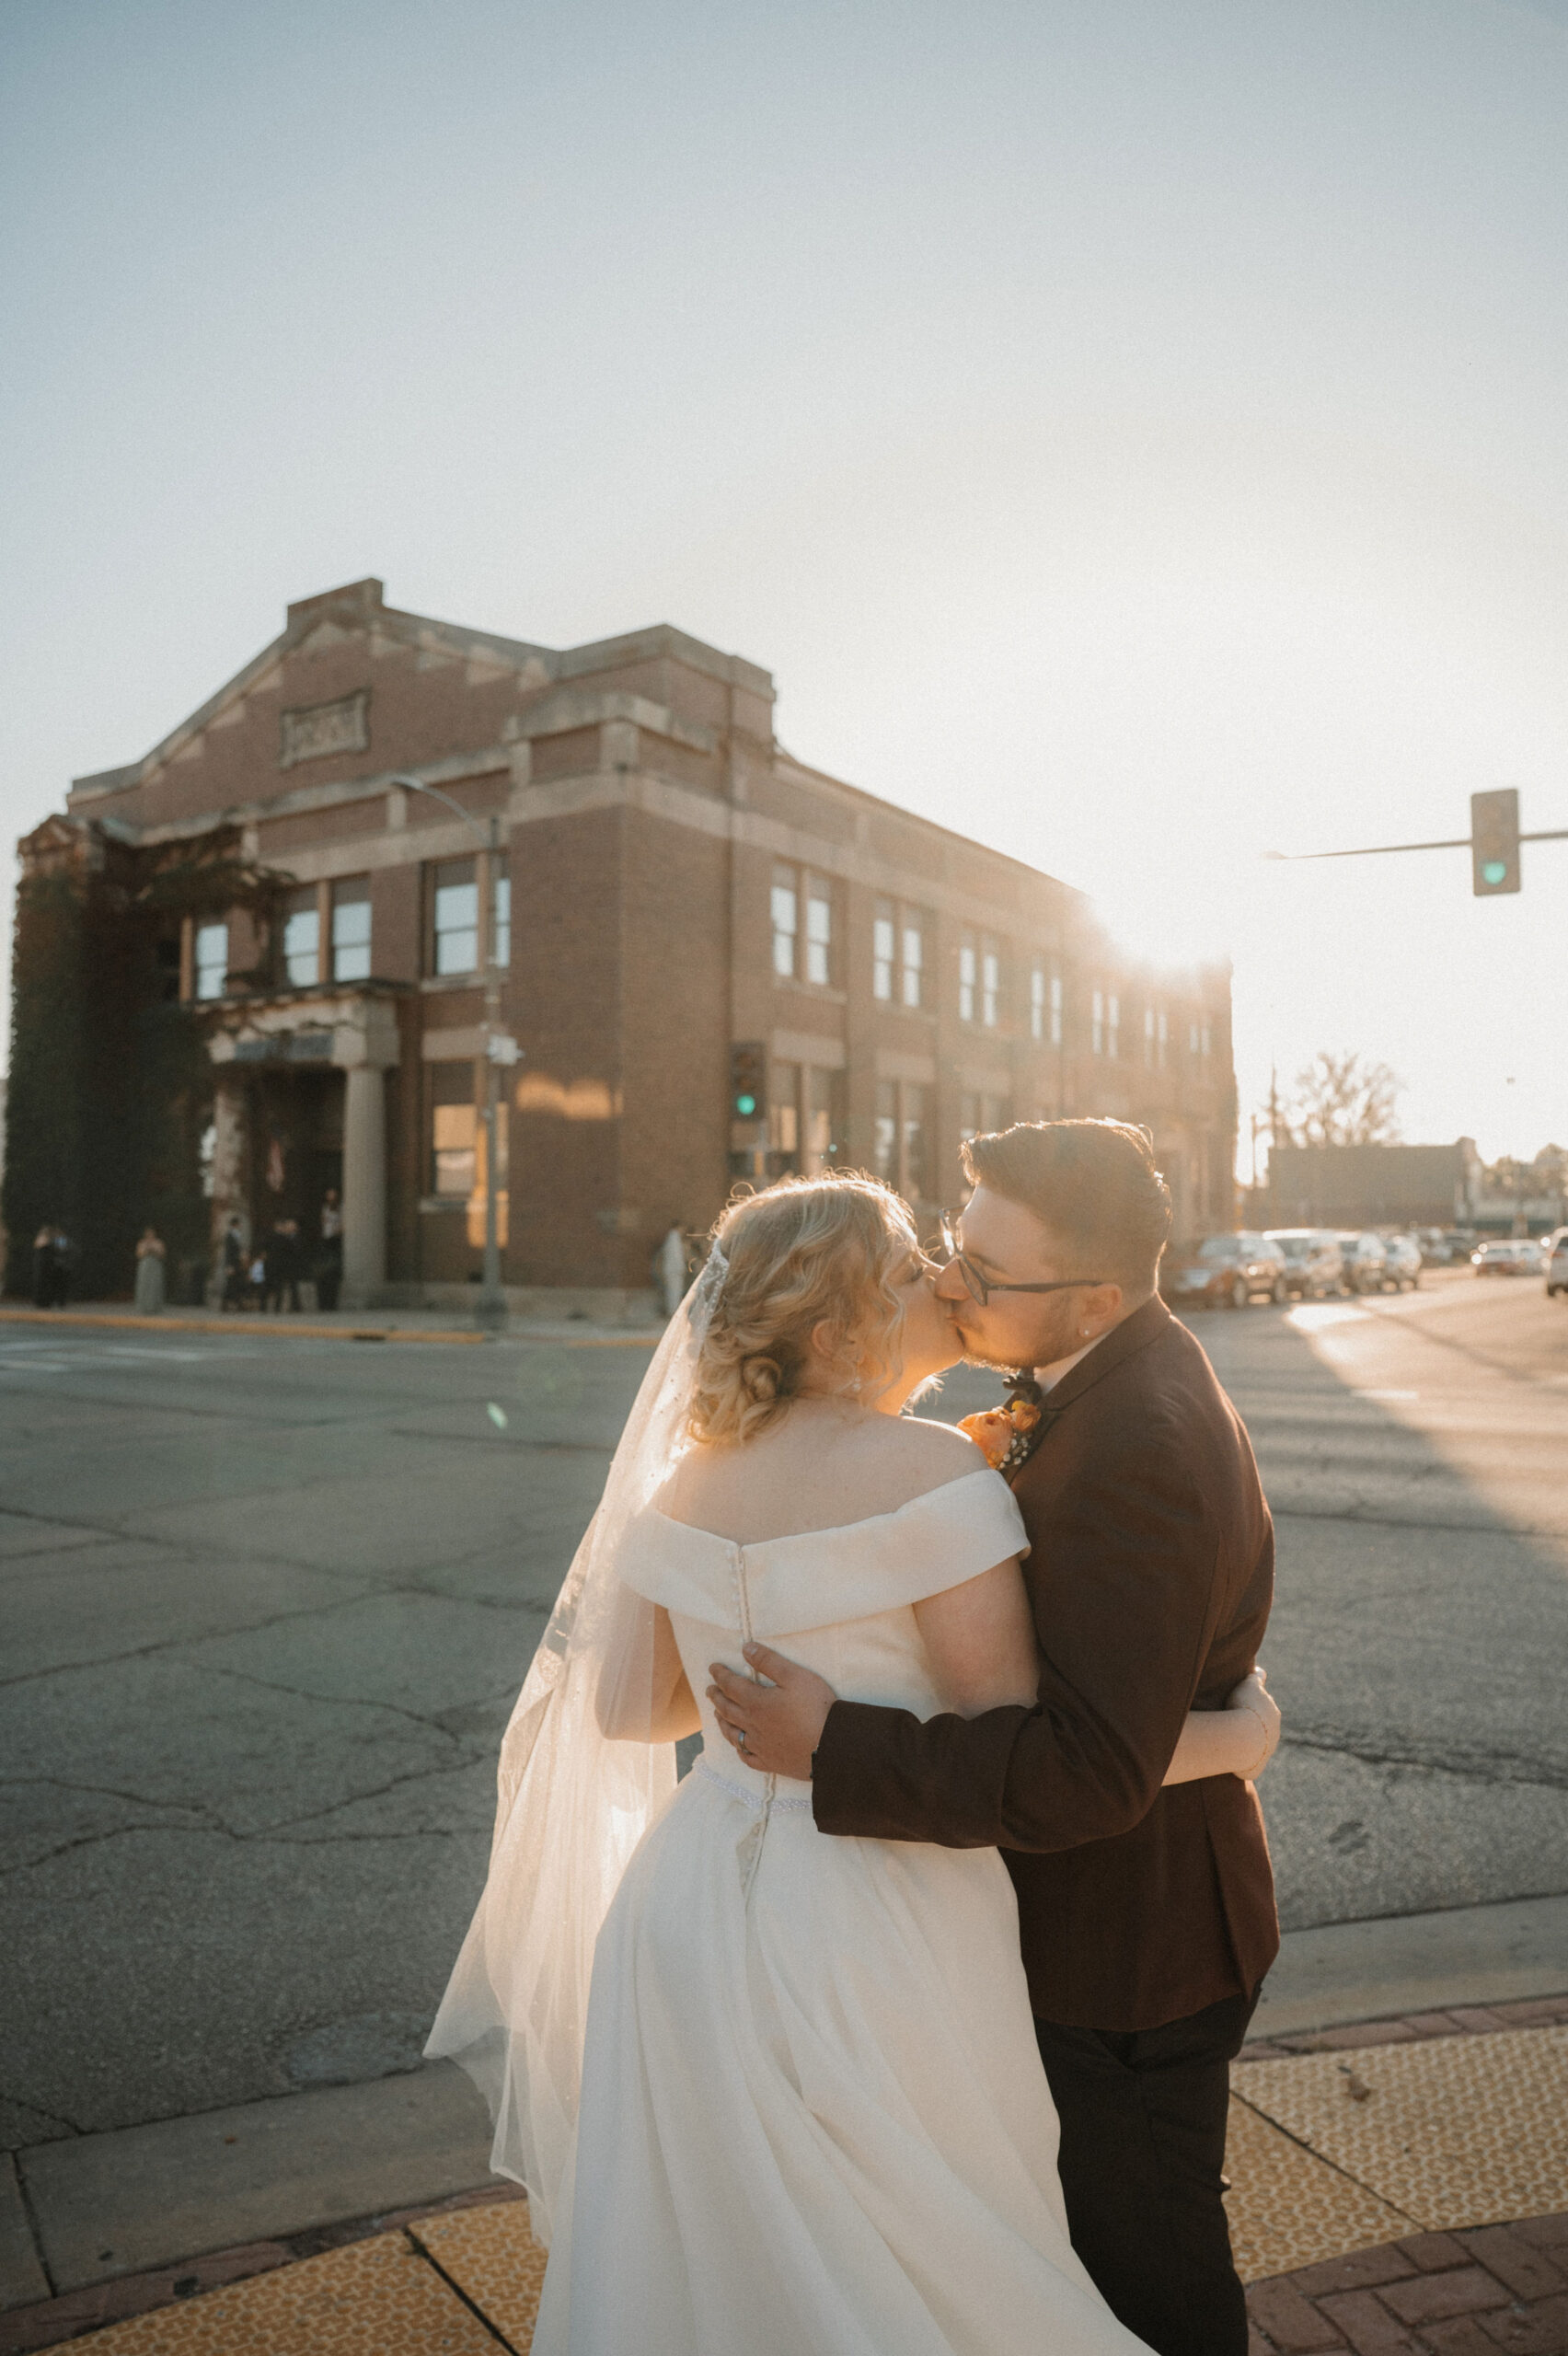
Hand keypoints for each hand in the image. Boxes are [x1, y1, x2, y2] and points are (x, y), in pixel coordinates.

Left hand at [707, 1645, 836, 1779]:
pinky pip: (748, 1758)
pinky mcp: (771, 1763)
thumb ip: (768, 1661)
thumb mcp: (794, 1676)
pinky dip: (740, 1750)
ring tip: (717, 1715)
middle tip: (709, 1690)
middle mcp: (753, 1725)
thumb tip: (745, 1648)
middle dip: (716, 1697)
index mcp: (756, 1703)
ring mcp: (760, 1747)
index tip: (713, 1668)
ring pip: (733, 1734)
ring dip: (723, 1722)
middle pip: (727, 1710)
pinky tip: (739, 1748)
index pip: (731, 1686)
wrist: (831, 1745)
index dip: (721, 1675)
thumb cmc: (815, 1707)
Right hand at [1226, 1666, 1281, 1779]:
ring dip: (1245, 1742)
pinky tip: (1228, 1756)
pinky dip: (1240, 1760)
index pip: (1264, 1706)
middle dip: (1251, 1724)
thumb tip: (1260, 1671)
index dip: (1251, 1703)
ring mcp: (1266, 1751)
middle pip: (1262, 1727)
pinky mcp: (1255, 1767)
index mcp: (1273, 1713)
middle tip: (1232, 1720)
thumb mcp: (1249, 1685)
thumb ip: (1255, 1677)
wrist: (1242, 1737)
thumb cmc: (1243, 1707)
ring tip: (1227, 1738)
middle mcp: (1274, 1733)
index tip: (1241, 1703)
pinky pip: (1247, 1763)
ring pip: (1256, 1745)